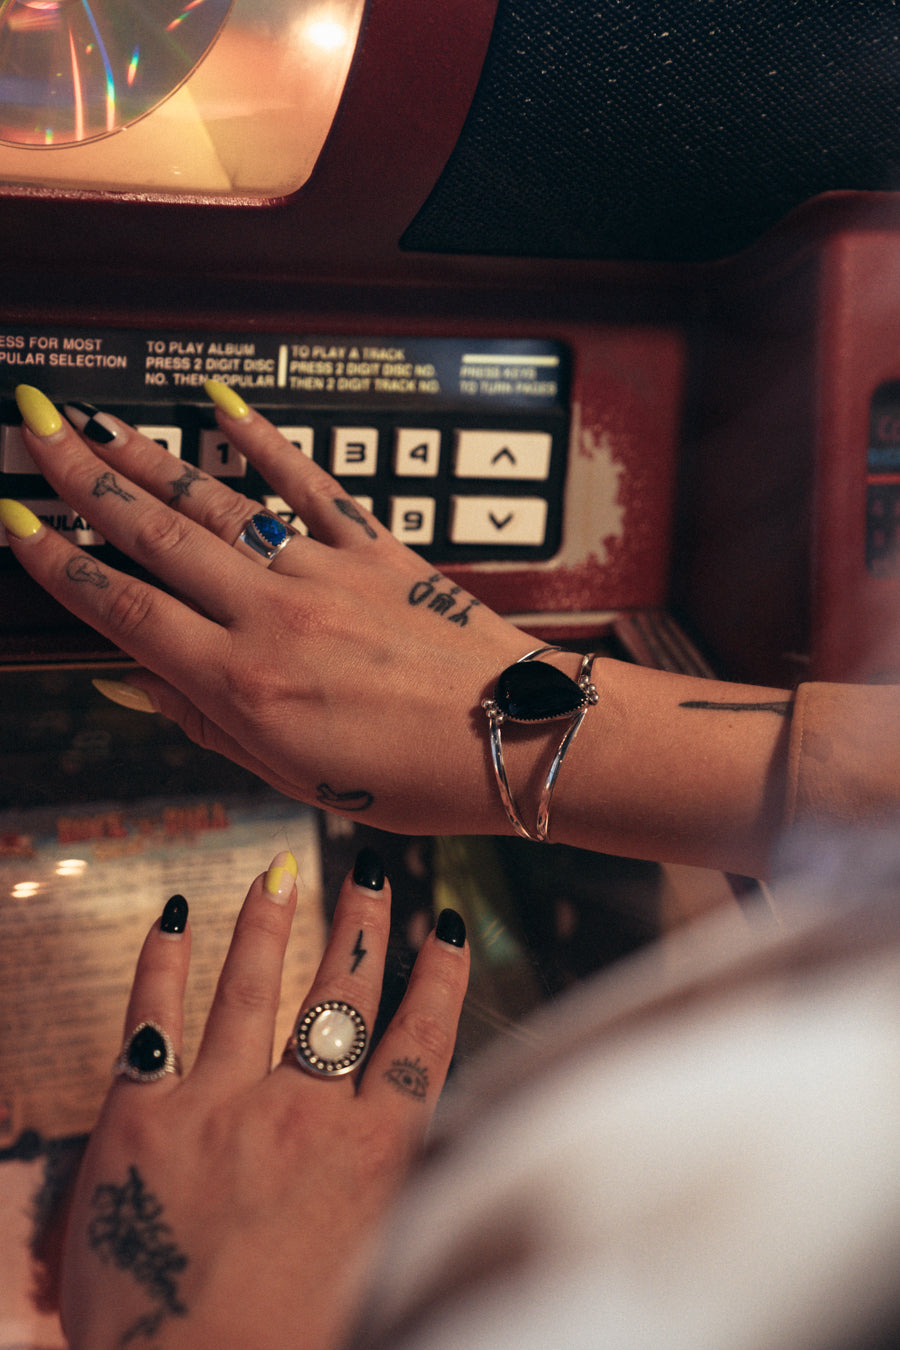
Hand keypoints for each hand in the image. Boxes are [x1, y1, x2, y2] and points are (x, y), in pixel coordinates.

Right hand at [4, 383, 533, 834]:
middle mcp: (275, 617)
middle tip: (37, 431)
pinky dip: (263, 440)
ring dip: (148, 457)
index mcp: (245, 685)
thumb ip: (204, 722)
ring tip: (96, 422)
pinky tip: (222, 404)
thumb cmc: (411, 774)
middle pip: (157, 536)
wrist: (512, 739)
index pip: (127, 613)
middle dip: (84, 480)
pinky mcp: (374, 549)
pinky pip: (308, 483)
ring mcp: (324, 574)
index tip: (19, 529)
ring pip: (218, 503)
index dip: (63, 568)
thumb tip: (135, 681)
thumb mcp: (290, 775)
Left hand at [59, 849, 469, 1349]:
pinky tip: (176, 913)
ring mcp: (220, 1108)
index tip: (445, 926)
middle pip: (343, 995)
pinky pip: (154, 1016)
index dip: (438, 976)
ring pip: (254, 986)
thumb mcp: (380, 1260)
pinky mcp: (140, 1120)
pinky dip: (164, 960)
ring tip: (282, 873)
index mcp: (371, 1156)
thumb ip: (397, 1184)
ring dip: (272, 921)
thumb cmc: (295, 1342)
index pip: (420, 1039)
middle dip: (360, 927)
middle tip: (368, 874)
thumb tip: (419, 1128)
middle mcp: (303, 1115)